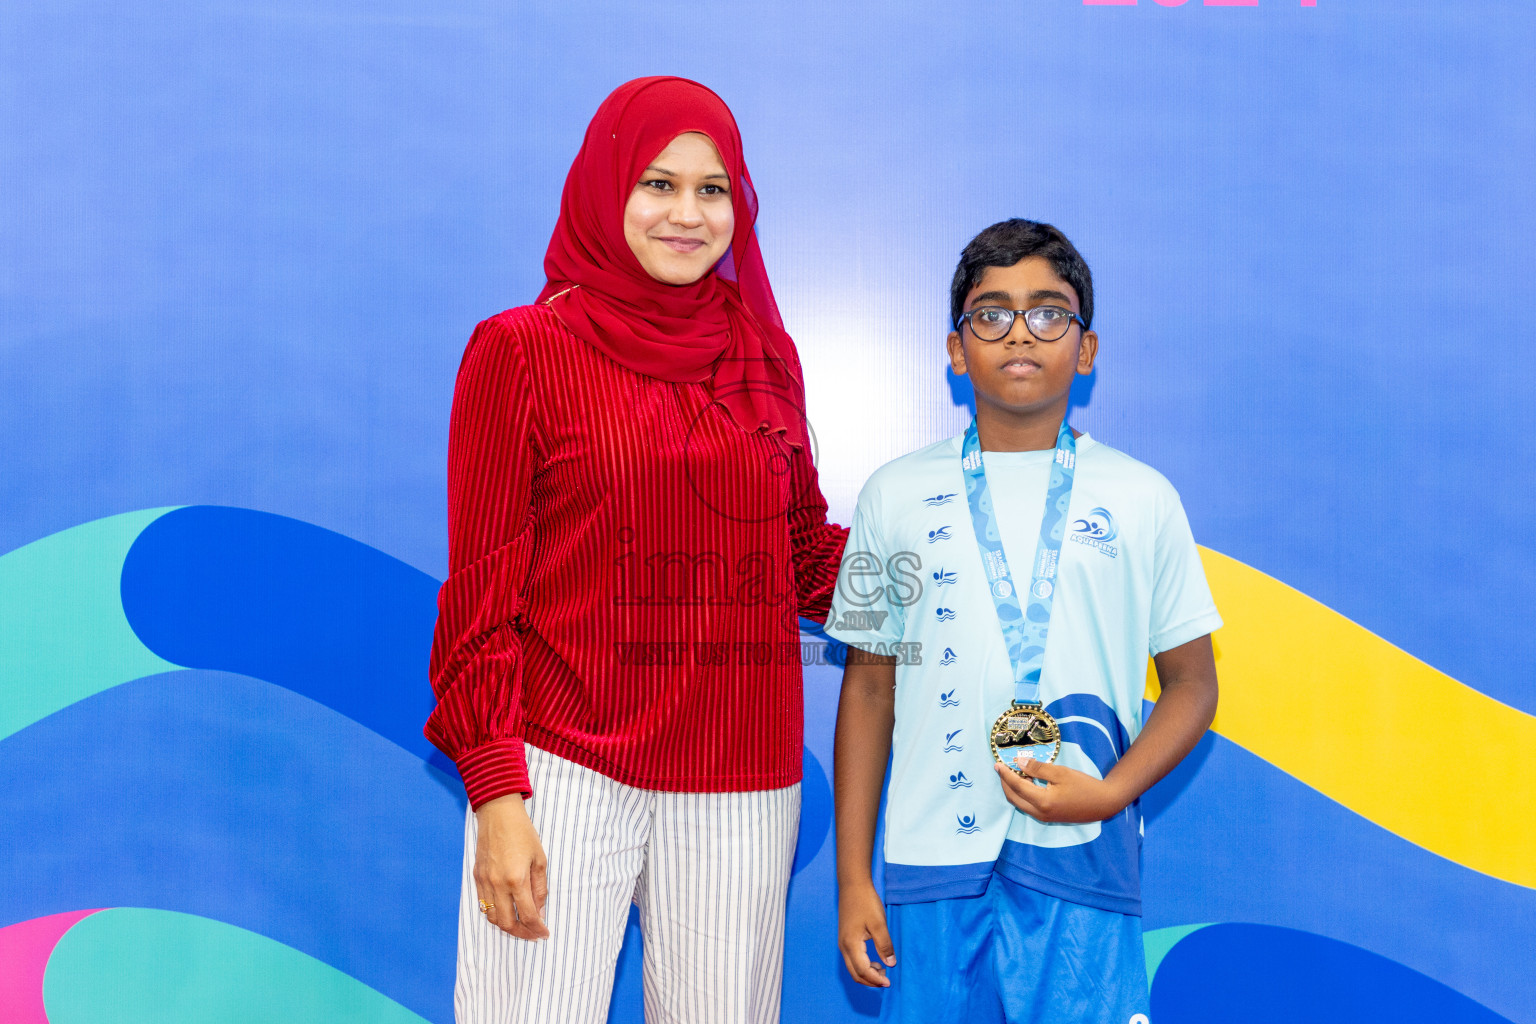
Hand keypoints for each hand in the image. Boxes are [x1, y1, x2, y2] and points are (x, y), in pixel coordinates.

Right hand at [473, 794, 549, 939]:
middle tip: (533, 934)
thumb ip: (540, 888)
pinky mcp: (477, 877)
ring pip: (492, 917)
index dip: (537, 929)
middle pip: (507, 923)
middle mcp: (498, 884)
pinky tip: (506, 910)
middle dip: (522, 933)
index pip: (527, 915)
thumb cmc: (523, 833)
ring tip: (521, 924)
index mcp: (517, 879)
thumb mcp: (539, 859)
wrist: (498, 814)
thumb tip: (540, 912)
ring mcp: (484, 882)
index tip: (544, 933)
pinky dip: (495, 913)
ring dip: (507, 925)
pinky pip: (483, 904)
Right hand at [837, 881, 895, 987]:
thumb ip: (885, 945)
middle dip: (870, 981)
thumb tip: (890, 964)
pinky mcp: (846, 938)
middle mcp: (844, 946)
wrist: (852, 885)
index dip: (876, 980)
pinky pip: (853, 960)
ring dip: (867, 974)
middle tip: (887, 981)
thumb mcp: (879, 924)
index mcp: (851, 944)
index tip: (889, 983)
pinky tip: (876, 961)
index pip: (863, 971)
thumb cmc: (865, 902)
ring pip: (853, 968)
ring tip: (883, 970)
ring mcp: (843, 942)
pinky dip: (864, 966)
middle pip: (855, 973)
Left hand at [993, 759, 1126, 823]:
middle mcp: (1040, 813)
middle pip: (1013, 798)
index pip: (1016, 786)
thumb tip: (1019, 762)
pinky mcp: (1048, 817)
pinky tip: (1026, 782)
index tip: (997, 764)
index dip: (1005, 774)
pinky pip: (1028, 806)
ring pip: (1020, 804)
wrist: (1104, 803)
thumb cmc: (1084, 786)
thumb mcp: (1061, 773)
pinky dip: (1023, 795)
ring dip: (1013, 789)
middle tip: (1002, 768)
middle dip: (1005, 783)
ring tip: (1013, 773)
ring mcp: (1044, 817)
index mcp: (1042, 802)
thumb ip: (1038, 768)